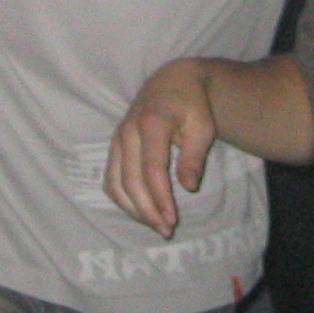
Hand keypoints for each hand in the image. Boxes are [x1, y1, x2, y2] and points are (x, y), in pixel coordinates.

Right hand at [104, 59, 216, 240]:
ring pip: (115, 182)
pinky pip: (110, 178)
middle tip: (166, 230)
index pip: (152, 169)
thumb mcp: (203, 126)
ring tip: (154, 224)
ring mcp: (117, 138)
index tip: (172, 219)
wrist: (172, 82)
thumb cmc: (191, 105)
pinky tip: (139, 210)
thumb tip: (188, 187)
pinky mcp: (114, 145)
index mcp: (152, 123)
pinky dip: (122, 198)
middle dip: (147, 210)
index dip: (161, 198)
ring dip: (133, 209)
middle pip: (131, 180)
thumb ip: (194, 156)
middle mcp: (128, 131)